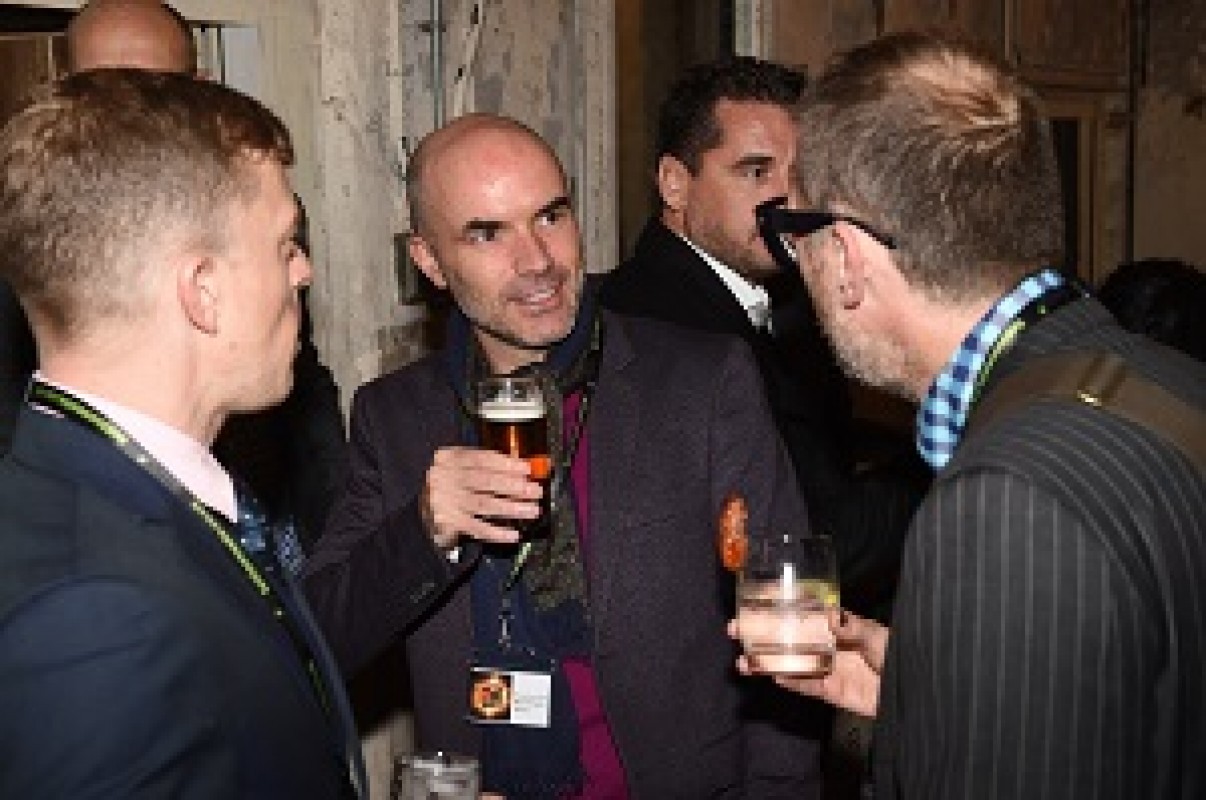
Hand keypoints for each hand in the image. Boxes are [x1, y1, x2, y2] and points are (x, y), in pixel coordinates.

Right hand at [420, 446, 542, 549]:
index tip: (527, 469)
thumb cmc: (449, 486)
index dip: (507, 464)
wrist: (418, 512)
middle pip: (486, 481)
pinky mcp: (448, 523)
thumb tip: (523, 468)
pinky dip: (497, 532)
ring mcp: (446, 501)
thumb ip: (487, 467)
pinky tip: (513, 534)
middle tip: (535, 490)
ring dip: (512, 508)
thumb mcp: (461, 469)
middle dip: (514, 486)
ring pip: (484, 504)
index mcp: (449, 459)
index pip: (481, 459)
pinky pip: (477, 528)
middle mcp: (445, 478)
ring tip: (532, 510)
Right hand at [730, 609, 887, 717]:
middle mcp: (827, 644)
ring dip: (766, 661)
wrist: (916, 692)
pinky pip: (805, 686)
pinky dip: (789, 681)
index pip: (803, 611)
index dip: (778, 606)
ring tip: (743, 661)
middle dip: (761, 634)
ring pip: (790, 663)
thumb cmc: (901, 654)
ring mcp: (827, 668)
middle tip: (737, 629)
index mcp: (837, 625)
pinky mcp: (831, 692)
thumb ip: (854, 627)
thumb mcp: (878, 636)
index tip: (754, 600)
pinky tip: (771, 675)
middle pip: (788, 637)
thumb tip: (831, 617)